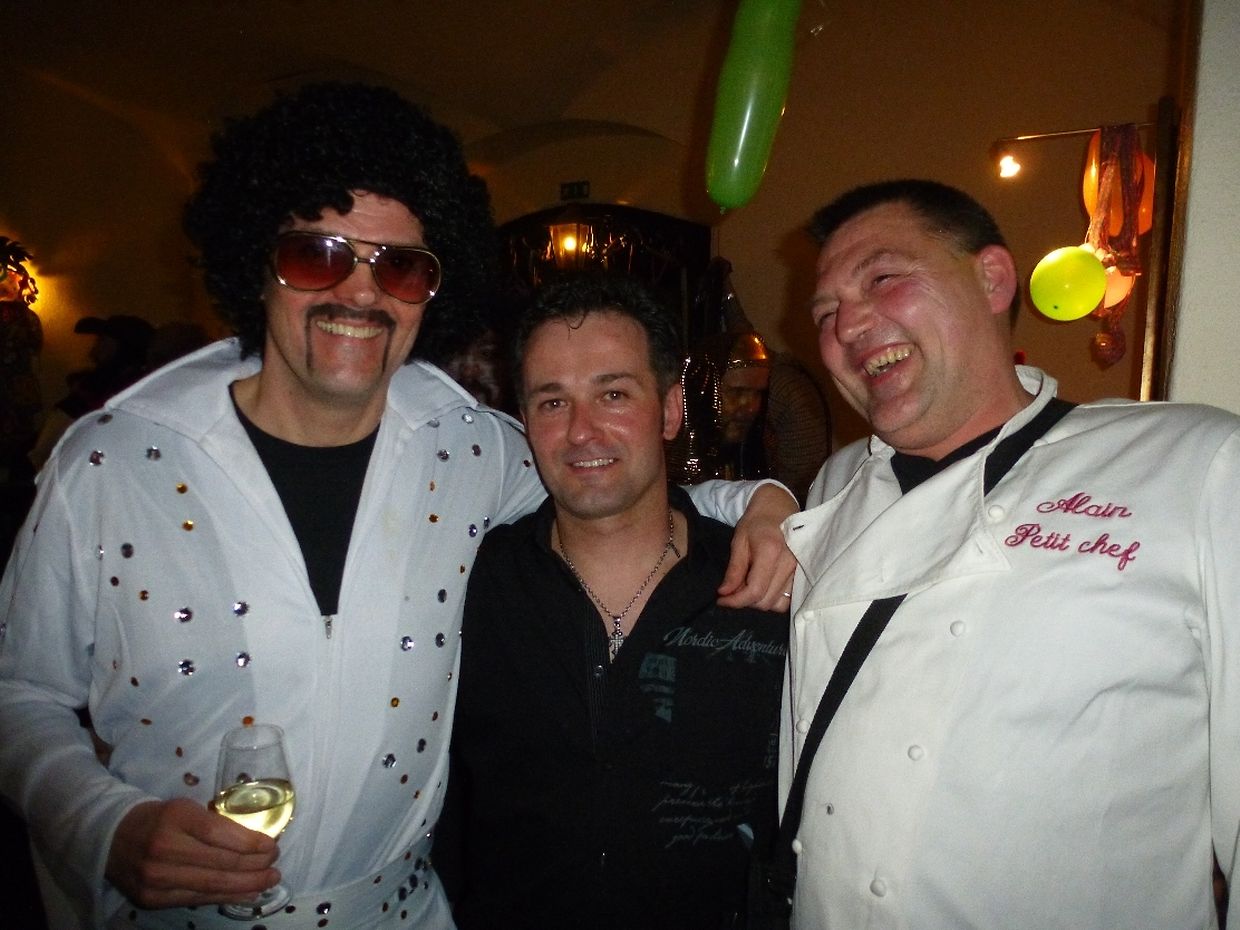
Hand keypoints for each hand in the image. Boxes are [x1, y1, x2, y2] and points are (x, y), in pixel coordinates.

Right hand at [106, 798, 280, 909]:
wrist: (112, 837)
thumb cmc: (159, 819)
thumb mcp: (186, 809)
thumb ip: (215, 823)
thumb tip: (255, 841)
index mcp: (176, 817)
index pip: (221, 833)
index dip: (251, 843)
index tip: (272, 845)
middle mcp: (164, 848)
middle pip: (221, 863)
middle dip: (255, 867)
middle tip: (275, 865)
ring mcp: (156, 878)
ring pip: (212, 885)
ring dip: (247, 885)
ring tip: (268, 881)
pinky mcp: (152, 899)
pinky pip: (197, 899)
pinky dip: (225, 897)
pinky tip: (246, 894)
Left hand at [717, 483, 797, 610]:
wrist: (779, 508)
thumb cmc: (756, 522)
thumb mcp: (739, 541)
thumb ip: (734, 570)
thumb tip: (724, 594)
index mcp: (770, 552)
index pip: (754, 590)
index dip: (735, 601)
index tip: (721, 600)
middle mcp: (789, 563)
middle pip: (766, 601)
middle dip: (746, 601)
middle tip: (734, 590)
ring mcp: (800, 570)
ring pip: (778, 604)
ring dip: (761, 602)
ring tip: (750, 587)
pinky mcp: (804, 574)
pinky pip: (789, 598)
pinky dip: (774, 599)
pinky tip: (765, 587)